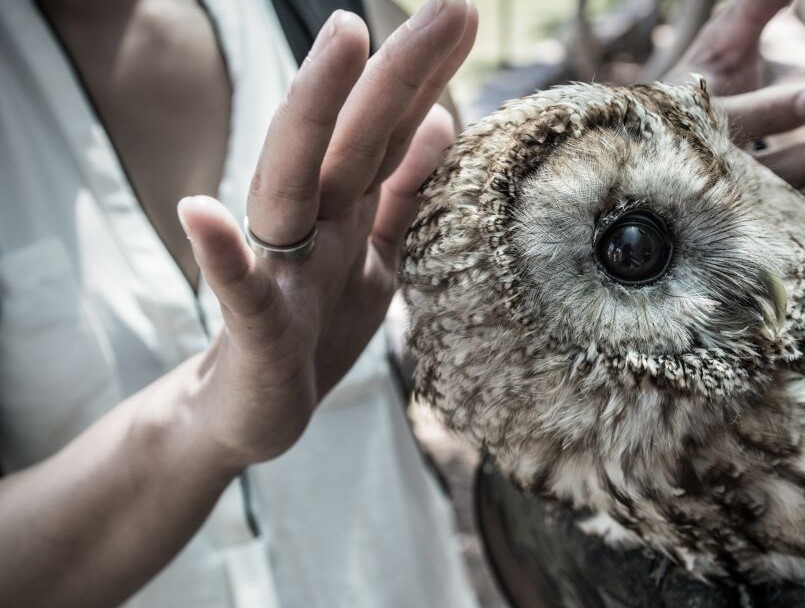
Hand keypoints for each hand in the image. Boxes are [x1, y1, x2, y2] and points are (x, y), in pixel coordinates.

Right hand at [174, 2, 477, 467]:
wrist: (252, 412)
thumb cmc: (314, 329)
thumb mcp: (376, 255)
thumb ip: (400, 192)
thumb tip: (439, 120)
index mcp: (345, 209)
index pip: (388, 131)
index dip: (426, 75)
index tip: (462, 14)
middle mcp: (312, 223)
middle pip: (356, 136)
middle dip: (400, 70)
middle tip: (449, 6)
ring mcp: (279, 269)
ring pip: (294, 182)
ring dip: (313, 113)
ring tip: (340, 42)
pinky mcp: (254, 329)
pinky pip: (236, 290)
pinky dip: (219, 252)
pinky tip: (198, 211)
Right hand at [679, 0, 804, 212]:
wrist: (659, 153)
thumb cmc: (694, 91)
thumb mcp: (719, 49)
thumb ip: (750, 11)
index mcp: (689, 120)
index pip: (731, 120)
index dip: (774, 112)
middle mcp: (702, 169)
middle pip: (767, 172)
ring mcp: (724, 205)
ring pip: (782, 203)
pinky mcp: (744, 227)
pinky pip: (784, 230)